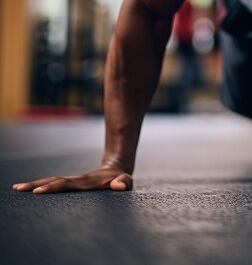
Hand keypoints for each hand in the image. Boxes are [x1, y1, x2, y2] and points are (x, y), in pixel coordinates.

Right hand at [12, 164, 132, 194]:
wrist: (117, 168)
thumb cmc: (121, 179)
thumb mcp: (126, 181)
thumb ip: (123, 183)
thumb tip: (117, 186)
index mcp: (85, 182)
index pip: (66, 184)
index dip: (53, 187)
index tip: (38, 192)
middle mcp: (76, 180)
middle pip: (53, 181)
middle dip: (36, 185)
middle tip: (18, 188)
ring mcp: (73, 181)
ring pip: (51, 181)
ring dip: (35, 184)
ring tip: (17, 188)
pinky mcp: (72, 184)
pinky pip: (54, 185)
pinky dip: (41, 187)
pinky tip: (29, 191)